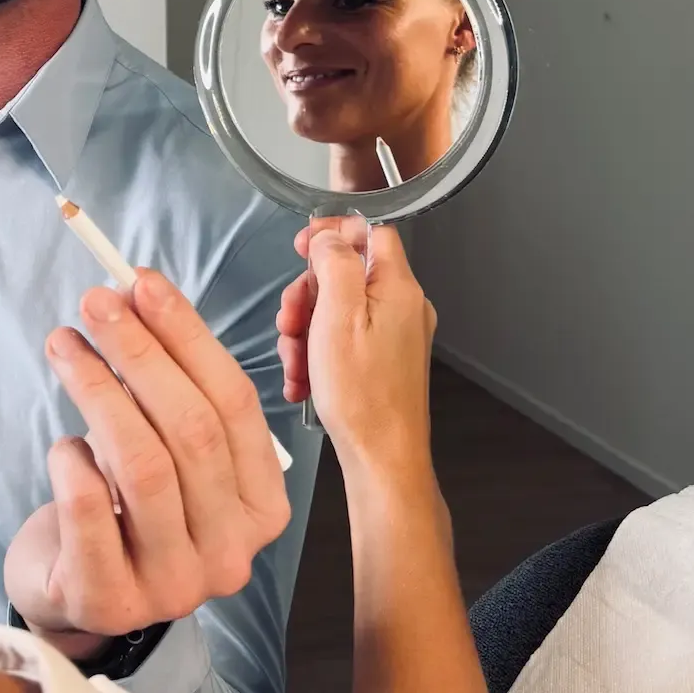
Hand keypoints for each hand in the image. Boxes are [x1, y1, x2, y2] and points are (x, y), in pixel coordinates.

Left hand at [4, 271, 289, 658]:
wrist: (76, 592)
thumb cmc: (125, 506)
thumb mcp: (168, 449)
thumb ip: (171, 385)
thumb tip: (137, 292)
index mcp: (262, 505)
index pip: (235, 404)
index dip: (188, 336)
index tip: (143, 282)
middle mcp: (231, 552)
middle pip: (192, 430)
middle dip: (141, 353)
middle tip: (96, 303)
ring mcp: (176, 585)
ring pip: (144, 465)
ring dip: (98, 390)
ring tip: (65, 346)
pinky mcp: (112, 600)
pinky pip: (92, 511)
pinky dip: (72, 462)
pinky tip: (61, 445)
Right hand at [276, 218, 435, 481]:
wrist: (382, 460)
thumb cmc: (363, 397)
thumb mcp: (338, 316)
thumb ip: (335, 263)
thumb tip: (330, 235)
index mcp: (399, 289)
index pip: (369, 232)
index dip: (333, 233)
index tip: (302, 246)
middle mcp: (403, 308)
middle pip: (345, 274)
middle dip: (307, 296)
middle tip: (290, 321)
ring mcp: (394, 337)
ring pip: (337, 310)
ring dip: (305, 331)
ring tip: (296, 361)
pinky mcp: (383, 362)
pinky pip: (343, 340)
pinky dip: (318, 354)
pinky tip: (304, 378)